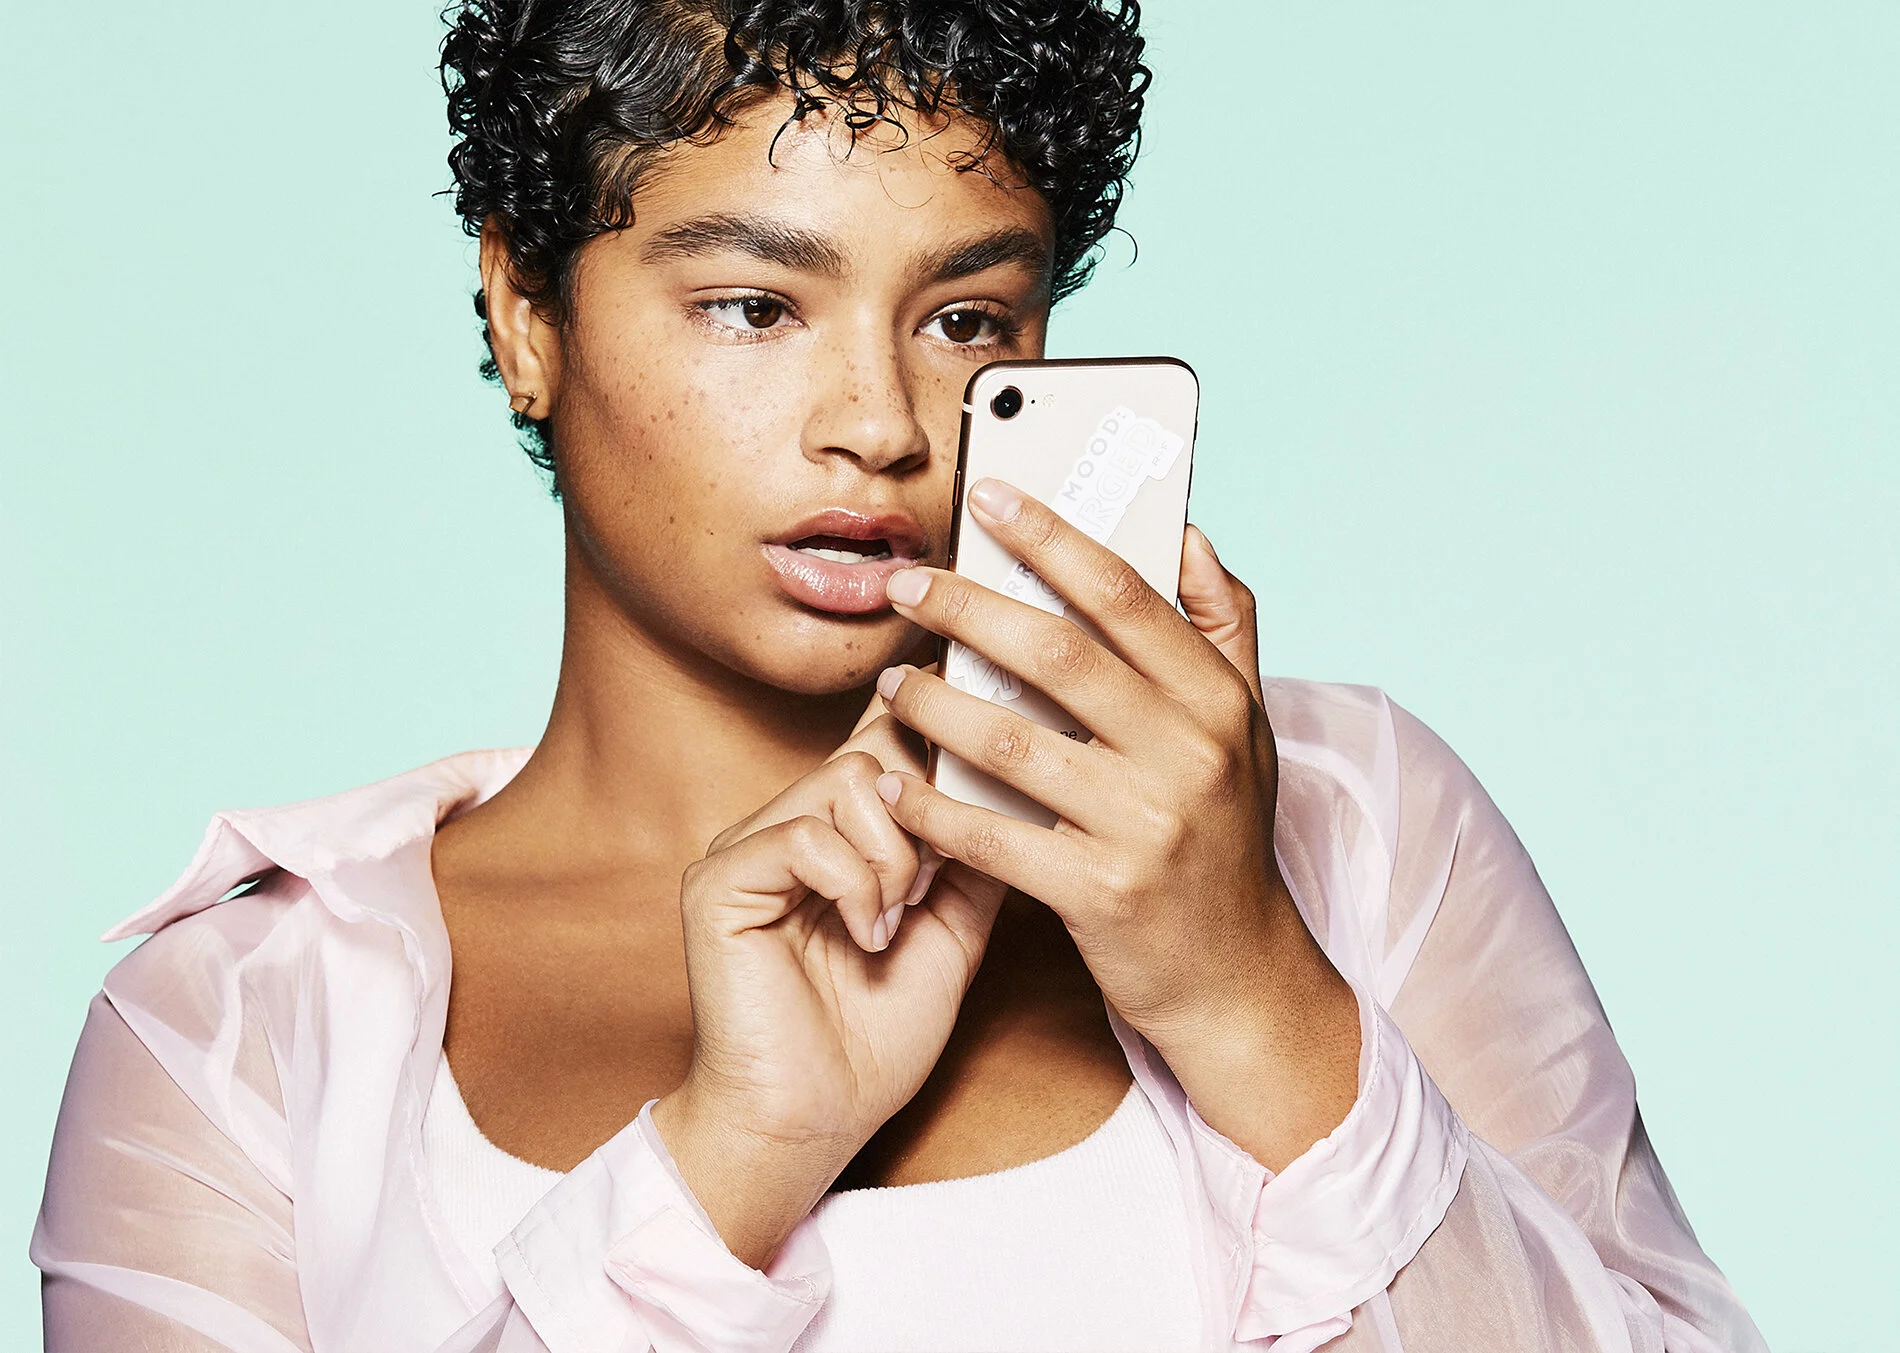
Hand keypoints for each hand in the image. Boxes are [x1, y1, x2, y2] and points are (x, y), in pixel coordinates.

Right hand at [653, 683, 1006, 1267]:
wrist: (812, 1123)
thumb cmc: (873, 1042)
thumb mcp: (951, 936)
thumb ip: (972, 861)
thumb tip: (1015, 791)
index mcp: (832, 834)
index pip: (879, 741)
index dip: (933, 737)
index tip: (989, 756)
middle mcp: (782, 826)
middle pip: (874, 751)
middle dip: (928, 815)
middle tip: (932, 887)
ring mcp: (744, 849)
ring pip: (848, 781)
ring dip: (895, 857)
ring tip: (894, 923)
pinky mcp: (718, 883)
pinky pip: (807, 837)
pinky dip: (856, 886)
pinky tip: (866, 939)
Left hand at [873, 479, 1359, 1169]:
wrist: (1238, 976)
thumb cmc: (1225, 838)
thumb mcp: (1249, 728)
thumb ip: (1224, 627)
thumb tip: (1189, 533)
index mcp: (1220, 700)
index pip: (1126, 595)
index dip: (1052, 536)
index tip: (988, 495)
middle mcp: (1189, 754)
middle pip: (1056, 654)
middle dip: (967, 608)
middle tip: (905, 585)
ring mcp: (1144, 826)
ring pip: (1009, 742)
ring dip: (934, 706)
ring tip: (892, 686)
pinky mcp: (1100, 893)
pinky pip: (992, 835)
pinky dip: (932, 808)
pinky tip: (893, 785)